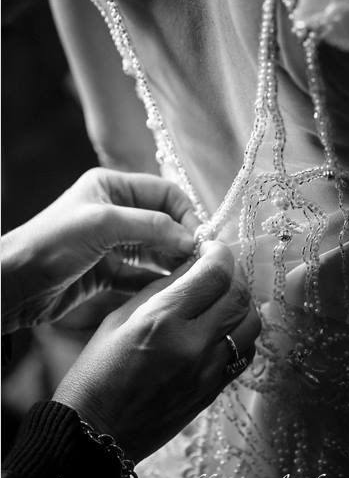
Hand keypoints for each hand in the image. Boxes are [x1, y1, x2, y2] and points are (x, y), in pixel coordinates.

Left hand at [2, 168, 197, 332]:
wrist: (13, 284)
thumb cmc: (51, 243)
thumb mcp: (103, 224)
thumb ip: (151, 227)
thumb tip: (192, 239)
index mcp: (112, 187)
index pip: (164, 193)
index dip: (186, 213)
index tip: (200, 240)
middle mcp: (114, 212)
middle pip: (163, 221)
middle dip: (183, 239)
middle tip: (200, 262)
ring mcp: (111, 243)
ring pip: (154, 249)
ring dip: (173, 262)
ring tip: (191, 277)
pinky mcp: (106, 272)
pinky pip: (140, 274)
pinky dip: (156, 281)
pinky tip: (170, 290)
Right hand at [53, 241, 260, 462]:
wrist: (96, 433)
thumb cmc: (97, 372)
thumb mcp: (119, 318)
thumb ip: (161, 289)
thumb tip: (193, 265)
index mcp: (162, 320)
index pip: (214, 273)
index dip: (219, 253)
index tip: (212, 248)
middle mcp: (192, 344)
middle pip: (240, 294)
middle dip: (234, 273)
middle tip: (219, 269)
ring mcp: (208, 371)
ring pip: (251, 323)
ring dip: (242, 302)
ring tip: (223, 298)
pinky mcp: (214, 390)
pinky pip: (246, 352)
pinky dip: (242, 332)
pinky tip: (224, 328)